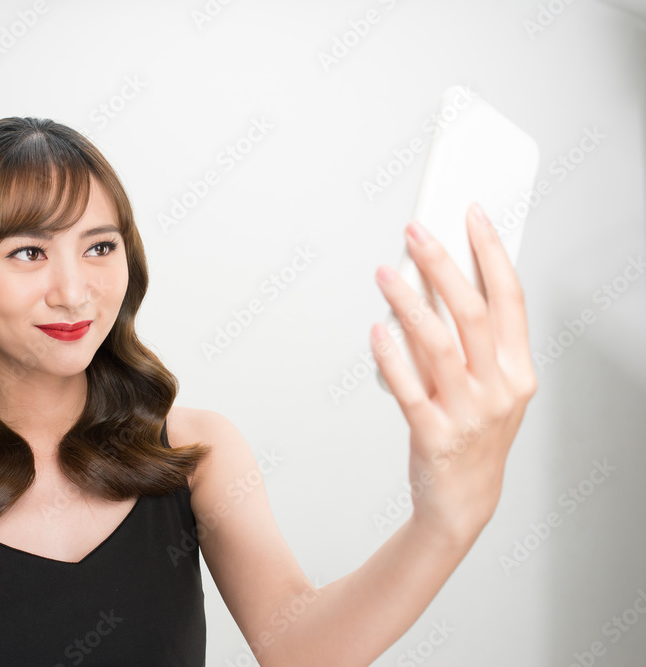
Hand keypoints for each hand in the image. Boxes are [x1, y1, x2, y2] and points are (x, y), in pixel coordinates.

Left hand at [370, 202, 538, 543]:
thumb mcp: (489, 387)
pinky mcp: (434, 436)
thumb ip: (470, 342)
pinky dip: (391, 356)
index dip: (491, 252)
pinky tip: (376, 329)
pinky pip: (409, 389)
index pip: (510, 298)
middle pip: (473, 313)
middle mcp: (499, 390)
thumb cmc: (472, 433)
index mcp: (519, 371)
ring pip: (439, 345)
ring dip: (409, 302)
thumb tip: (435, 280)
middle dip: (443, 264)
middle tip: (415, 231)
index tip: (472, 214)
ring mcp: (468, 415)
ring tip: (385, 272)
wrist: (462, 501)